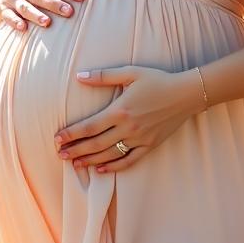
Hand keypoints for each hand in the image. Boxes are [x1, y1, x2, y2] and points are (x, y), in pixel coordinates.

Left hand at [54, 65, 204, 172]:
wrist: (186, 94)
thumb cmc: (157, 80)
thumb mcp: (130, 73)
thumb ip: (104, 76)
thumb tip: (79, 76)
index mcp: (120, 110)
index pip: (89, 126)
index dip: (71, 134)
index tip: (57, 139)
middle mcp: (127, 128)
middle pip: (95, 144)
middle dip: (75, 150)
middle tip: (60, 155)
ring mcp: (139, 139)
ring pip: (109, 154)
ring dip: (90, 160)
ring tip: (75, 163)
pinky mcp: (149, 146)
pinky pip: (128, 161)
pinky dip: (113, 167)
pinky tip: (101, 169)